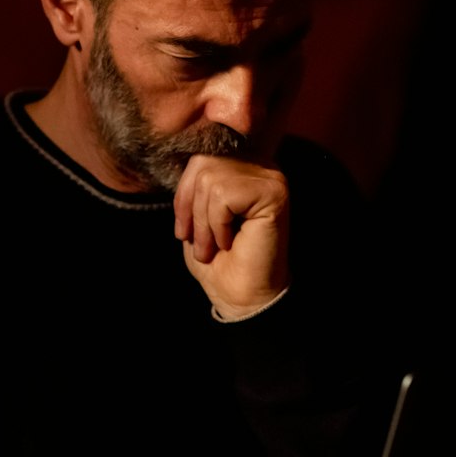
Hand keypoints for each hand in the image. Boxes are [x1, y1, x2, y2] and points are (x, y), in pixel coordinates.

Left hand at [173, 156, 289, 318]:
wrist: (242, 297)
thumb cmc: (220, 261)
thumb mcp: (196, 217)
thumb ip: (194, 185)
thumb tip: (181, 159)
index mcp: (244, 168)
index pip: (201, 158)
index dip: (184, 195)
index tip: (184, 232)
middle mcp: (261, 167)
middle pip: (203, 163)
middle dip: (191, 207)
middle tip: (199, 244)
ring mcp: (271, 177)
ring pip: (211, 179)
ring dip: (204, 222)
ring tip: (214, 247)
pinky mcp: (274, 192)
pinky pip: (224, 194)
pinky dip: (218, 224)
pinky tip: (231, 242)